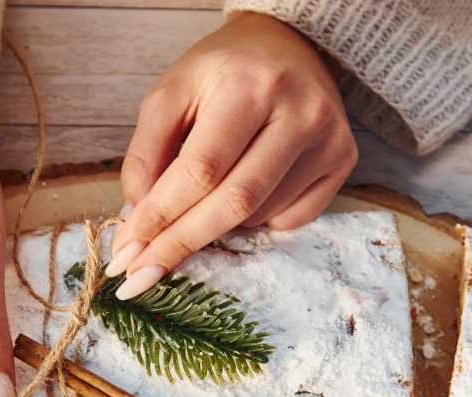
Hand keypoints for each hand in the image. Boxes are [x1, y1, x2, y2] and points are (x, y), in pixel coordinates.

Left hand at [107, 11, 357, 297]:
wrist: (286, 47)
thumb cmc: (221, 73)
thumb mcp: (171, 94)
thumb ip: (146, 155)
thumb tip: (138, 223)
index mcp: (249, 84)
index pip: (201, 170)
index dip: (161, 216)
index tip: (127, 253)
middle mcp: (299, 110)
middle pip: (235, 202)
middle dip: (182, 242)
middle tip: (142, 274)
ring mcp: (329, 139)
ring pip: (260, 215)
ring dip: (217, 226)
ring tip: (197, 205)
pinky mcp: (344, 160)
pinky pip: (291, 219)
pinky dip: (255, 221)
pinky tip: (244, 193)